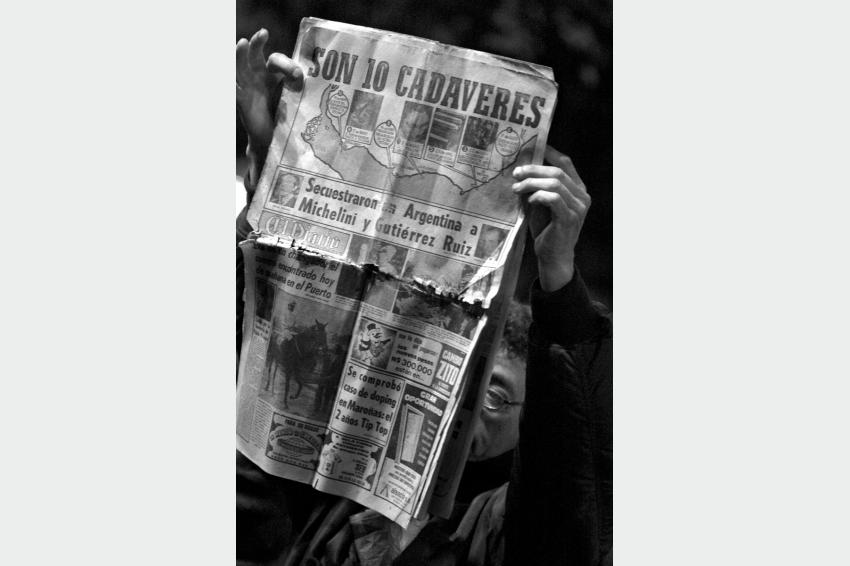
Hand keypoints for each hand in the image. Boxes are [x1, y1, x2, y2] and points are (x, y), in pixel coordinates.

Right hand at [236, 28, 303, 155]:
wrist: (274, 138)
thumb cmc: (286, 115)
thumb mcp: (296, 99)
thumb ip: (300, 88)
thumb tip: (307, 81)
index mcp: (273, 73)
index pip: (277, 60)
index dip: (287, 64)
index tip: (297, 75)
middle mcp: (259, 76)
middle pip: (256, 54)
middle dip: (258, 43)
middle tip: (263, 33)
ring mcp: (248, 87)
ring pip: (241, 67)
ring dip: (240, 55)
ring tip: (243, 43)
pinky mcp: (242, 101)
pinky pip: (235, 88)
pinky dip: (232, 80)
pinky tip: (228, 71)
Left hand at [512, 146, 590, 291]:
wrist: (553, 257)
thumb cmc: (546, 230)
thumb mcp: (539, 204)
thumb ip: (535, 186)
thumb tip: (520, 167)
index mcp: (578, 189)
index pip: (566, 163)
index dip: (549, 152)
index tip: (530, 148)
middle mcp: (582, 196)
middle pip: (558, 171)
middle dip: (534, 168)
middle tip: (516, 172)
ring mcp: (578, 207)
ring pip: (555, 183)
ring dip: (532, 183)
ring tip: (516, 188)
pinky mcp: (569, 218)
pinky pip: (553, 198)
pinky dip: (538, 196)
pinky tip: (529, 200)